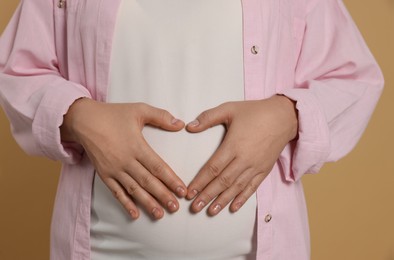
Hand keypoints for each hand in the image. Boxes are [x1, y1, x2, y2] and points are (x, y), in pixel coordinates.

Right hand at [60, 99, 186, 219]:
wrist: (83, 120)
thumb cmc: (112, 114)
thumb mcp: (139, 110)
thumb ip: (161, 116)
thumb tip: (181, 124)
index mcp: (137, 146)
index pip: (158, 167)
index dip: (171, 180)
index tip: (182, 190)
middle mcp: (126, 160)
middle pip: (148, 181)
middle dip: (163, 195)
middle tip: (175, 207)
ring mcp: (114, 169)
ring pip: (134, 190)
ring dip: (147, 203)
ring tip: (160, 214)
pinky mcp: (104, 174)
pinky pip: (116, 192)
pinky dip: (125, 203)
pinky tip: (135, 214)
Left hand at [185, 95, 297, 215]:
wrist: (284, 117)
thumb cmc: (255, 112)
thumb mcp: (229, 109)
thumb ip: (208, 117)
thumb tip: (189, 126)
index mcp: (233, 145)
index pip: (213, 168)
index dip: (200, 181)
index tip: (189, 192)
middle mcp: (244, 159)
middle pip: (222, 182)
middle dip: (207, 196)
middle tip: (195, 207)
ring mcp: (255, 166)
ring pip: (236, 188)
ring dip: (222, 201)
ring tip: (210, 212)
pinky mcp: (264, 170)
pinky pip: (252, 188)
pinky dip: (242, 199)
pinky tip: (233, 207)